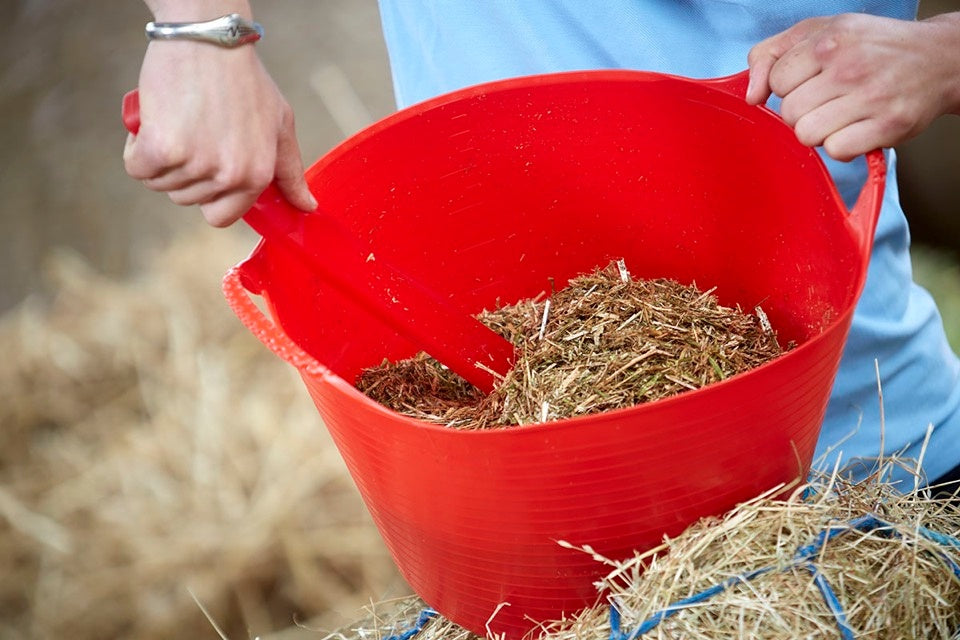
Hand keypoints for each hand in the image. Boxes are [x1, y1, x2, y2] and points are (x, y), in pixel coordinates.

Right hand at [123, 39, 315, 226]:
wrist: (209, 40)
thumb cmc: (244, 80)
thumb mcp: (280, 124)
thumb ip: (290, 171)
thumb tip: (307, 207)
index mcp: (258, 175)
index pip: (221, 216)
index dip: (207, 196)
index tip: (204, 169)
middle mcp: (230, 175)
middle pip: (186, 199)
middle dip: (183, 171)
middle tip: (193, 132)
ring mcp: (196, 163)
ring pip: (160, 183)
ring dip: (159, 158)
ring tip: (178, 122)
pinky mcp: (162, 148)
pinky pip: (138, 168)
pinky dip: (136, 149)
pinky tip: (153, 123)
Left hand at [746, 12, 959, 160]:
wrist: (938, 58)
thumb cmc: (870, 46)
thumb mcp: (819, 31)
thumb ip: (771, 55)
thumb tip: (751, 96)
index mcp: (829, 40)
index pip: (777, 83)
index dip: (790, 86)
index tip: (811, 81)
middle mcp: (849, 67)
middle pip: (790, 113)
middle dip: (803, 112)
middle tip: (828, 100)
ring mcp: (870, 98)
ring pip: (807, 135)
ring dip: (820, 131)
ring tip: (840, 115)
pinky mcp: (887, 126)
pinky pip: (836, 151)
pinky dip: (841, 146)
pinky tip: (855, 128)